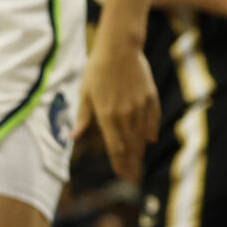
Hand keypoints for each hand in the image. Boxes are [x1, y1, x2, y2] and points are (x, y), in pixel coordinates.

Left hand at [75, 42, 157, 180]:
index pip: (115, 147)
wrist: (119, 48)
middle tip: (132, 178)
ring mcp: (140, 106)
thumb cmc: (96, 71)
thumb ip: (82, 118)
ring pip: (143, 135)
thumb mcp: (84, 94)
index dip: (119, 163)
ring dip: (140, 150)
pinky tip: (149, 140)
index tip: (122, 176)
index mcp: (106, 116)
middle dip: (131, 163)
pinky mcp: (151, 97)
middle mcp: (125, 114)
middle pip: (130, 146)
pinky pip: (153, 119)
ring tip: (139, 163)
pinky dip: (151, 131)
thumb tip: (73, 138)